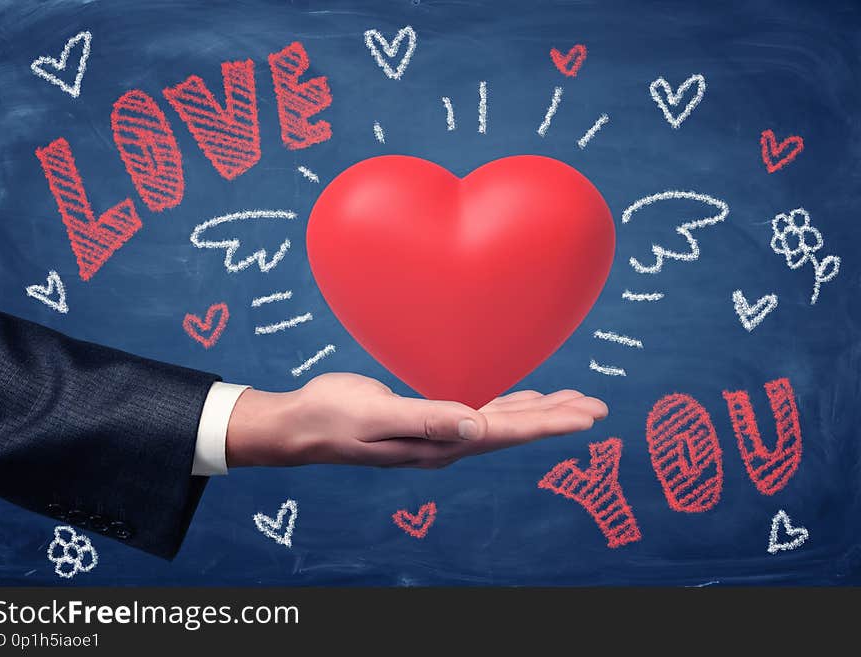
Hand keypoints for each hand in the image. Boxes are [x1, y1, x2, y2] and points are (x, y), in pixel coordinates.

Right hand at [225, 373, 607, 468]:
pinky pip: (480, 408)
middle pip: (513, 428)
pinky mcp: (428, 416)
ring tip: (573, 401)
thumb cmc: (334, 415)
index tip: (589, 416)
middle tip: (598, 406)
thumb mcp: (376, 414)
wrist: (303, 423)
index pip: (505, 432)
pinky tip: (521, 395)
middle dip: (556, 417)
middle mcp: (447, 441)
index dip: (549, 423)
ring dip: (538, 410)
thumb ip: (425, 420)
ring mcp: (439, 431)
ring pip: (501, 419)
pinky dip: (507, 401)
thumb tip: (475, 427)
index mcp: (440, 443)